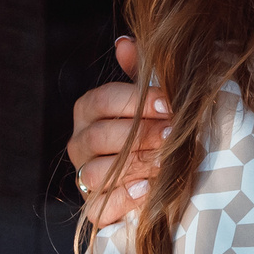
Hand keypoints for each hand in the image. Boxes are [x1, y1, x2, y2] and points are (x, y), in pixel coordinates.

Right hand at [66, 38, 166, 226]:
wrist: (164, 177)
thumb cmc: (158, 129)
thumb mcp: (153, 100)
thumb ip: (141, 73)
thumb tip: (125, 42)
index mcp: (89, 112)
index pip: (101, 101)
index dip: (133, 101)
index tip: (168, 103)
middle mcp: (80, 144)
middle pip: (98, 137)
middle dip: (139, 135)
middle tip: (173, 134)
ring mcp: (84, 180)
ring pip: (96, 173)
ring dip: (133, 166)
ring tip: (165, 162)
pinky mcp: (94, 211)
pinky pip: (99, 208)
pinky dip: (123, 198)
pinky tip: (147, 188)